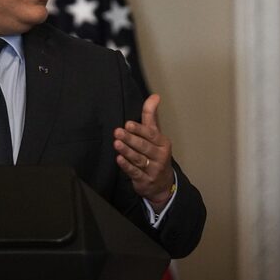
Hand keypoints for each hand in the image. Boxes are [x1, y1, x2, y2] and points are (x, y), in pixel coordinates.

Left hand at [113, 94, 173, 212]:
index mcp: (162, 143)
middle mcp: (159, 156)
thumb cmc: (156, 153)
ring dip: (127, 151)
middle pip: (144, 146)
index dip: (139, 129)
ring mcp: (152, 169)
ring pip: (138, 159)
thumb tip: (155, 95)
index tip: (128, 124)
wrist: (163, 183)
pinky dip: (126, 166)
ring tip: (116, 143)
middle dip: (131, 139)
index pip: (151, 134)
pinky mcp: (144, 180)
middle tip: (118, 132)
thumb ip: (151, 116)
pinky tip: (119, 159)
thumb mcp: (155, 135)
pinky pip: (134, 172)